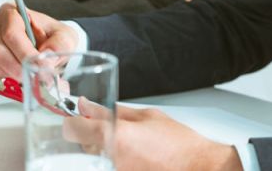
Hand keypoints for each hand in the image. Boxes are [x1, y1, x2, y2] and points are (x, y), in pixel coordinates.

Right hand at [0, 4, 77, 77]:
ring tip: (35, 79)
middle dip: (20, 68)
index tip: (41, 66)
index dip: (26, 52)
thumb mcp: (63, 34)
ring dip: (15, 76)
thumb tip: (48, 58)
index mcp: (11, 13)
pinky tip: (25, 79)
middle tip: (38, 78)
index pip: (12, 32)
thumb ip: (60, 44)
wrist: (46, 43)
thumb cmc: (50, 35)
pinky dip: (11, 80)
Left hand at [64, 101, 242, 170]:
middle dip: (92, 134)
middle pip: (82, 144)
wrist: (198, 167)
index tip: (79, 117)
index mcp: (114, 136)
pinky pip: (108, 166)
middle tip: (113, 129)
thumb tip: (87, 106)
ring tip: (131, 145)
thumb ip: (112, 111)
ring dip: (104, 148)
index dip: (73, 121)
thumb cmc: (178, 144)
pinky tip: (135, 156)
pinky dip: (116, 160)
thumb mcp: (146, 116)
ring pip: (95, 157)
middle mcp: (110, 158)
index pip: (72, 129)